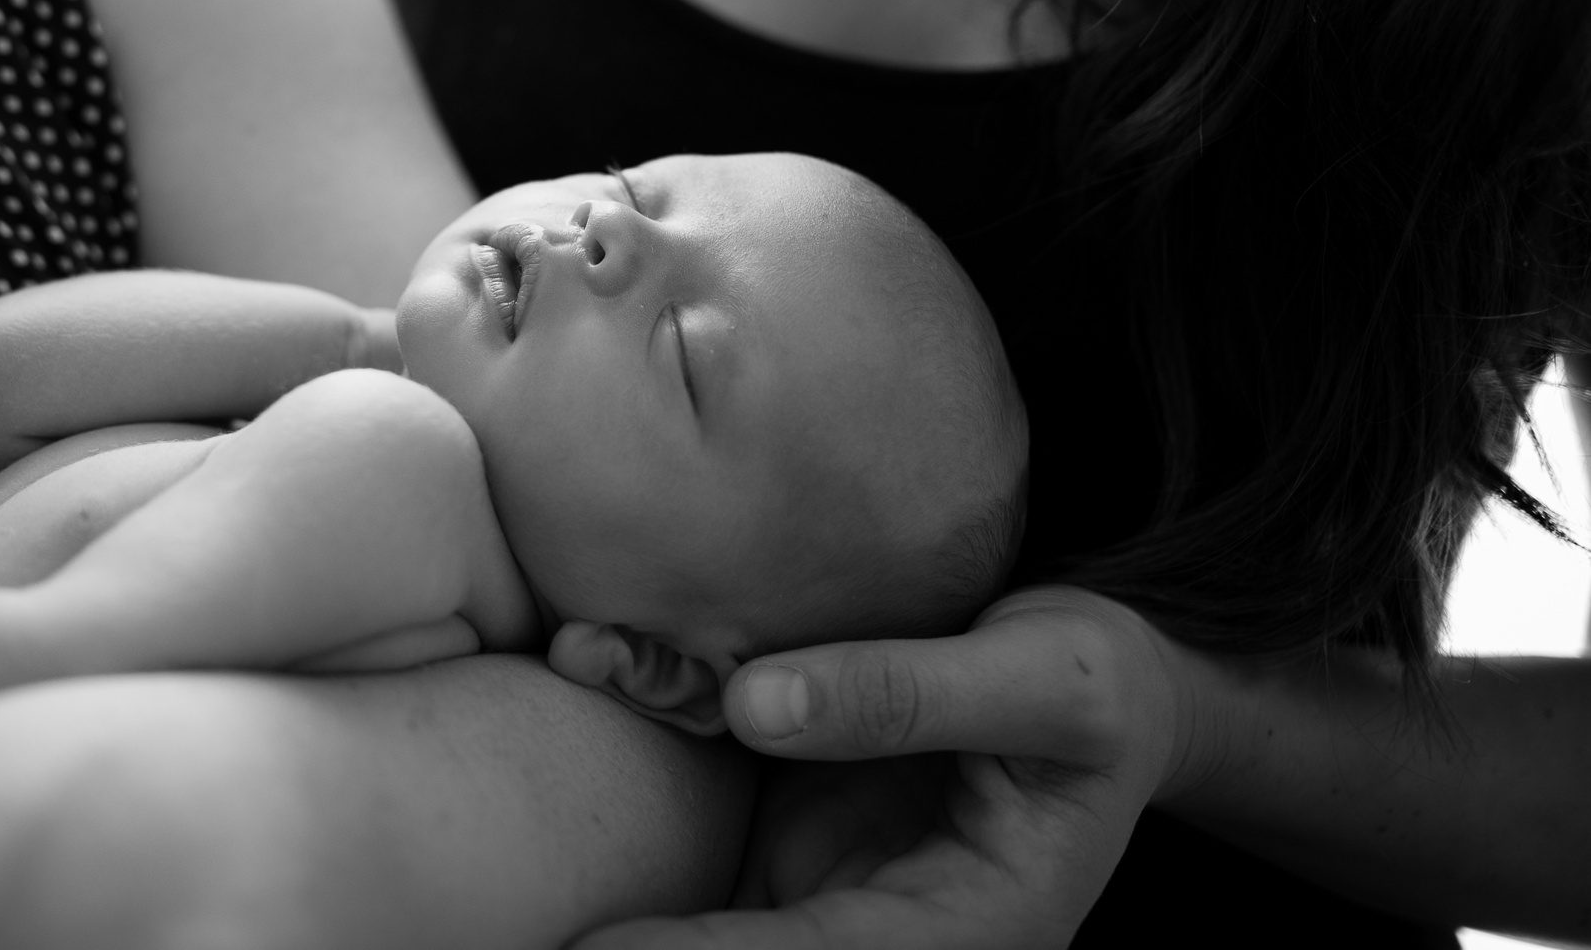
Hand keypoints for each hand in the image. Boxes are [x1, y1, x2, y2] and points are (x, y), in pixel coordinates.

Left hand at [571, 587, 1197, 949]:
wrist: (1092, 680)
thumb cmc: (1092, 685)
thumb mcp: (1049, 681)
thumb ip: (908, 691)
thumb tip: (757, 701)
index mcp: (965, 935)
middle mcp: (880, 931)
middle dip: (639, 947)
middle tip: (534, 934)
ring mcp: (822, 886)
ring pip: (697, 901)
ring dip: (612, 870)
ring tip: (510, 858)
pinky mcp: (783, 830)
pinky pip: (691, 819)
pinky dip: (648, 745)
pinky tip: (587, 688)